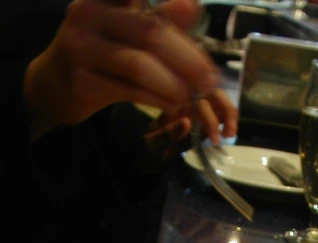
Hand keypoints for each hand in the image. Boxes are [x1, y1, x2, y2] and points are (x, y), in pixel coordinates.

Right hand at [23, 0, 219, 141]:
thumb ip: (159, 19)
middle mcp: (88, 14)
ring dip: (173, 84)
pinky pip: (129, 90)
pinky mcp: (82, 82)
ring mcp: (80, 49)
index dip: (169, 5)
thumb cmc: (98, 53)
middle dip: (187, 58)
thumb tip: (192, 5)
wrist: (52, 86)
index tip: (192, 8)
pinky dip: (157, 98)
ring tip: (191, 95)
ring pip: (139, 65)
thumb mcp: (125, 29)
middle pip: (149, 32)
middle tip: (210, 79)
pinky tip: (173, 103)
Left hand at [141, 89, 237, 166]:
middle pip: (214, 94)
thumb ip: (167, 134)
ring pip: (220, 102)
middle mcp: (188, 103)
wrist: (148, 153)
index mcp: (175, 105)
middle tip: (229, 133)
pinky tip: (228, 134)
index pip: (198, 100)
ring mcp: (198, 111)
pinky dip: (228, 120)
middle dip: (226, 110)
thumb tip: (187, 122)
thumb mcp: (152, 143)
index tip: (214, 138)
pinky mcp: (205, 120)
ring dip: (230, 115)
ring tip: (230, 134)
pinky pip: (220, 114)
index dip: (210, 116)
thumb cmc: (149, 147)